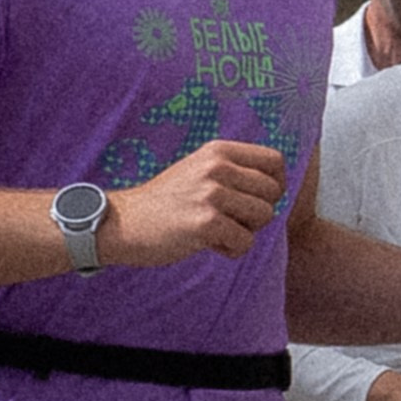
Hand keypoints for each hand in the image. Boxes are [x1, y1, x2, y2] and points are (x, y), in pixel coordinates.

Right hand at [100, 139, 289, 267]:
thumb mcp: (199, 170)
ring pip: (263, 217)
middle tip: (231, 220)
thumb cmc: (165, 203)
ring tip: (218, 232)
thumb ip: (233, 171)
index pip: (276, 161)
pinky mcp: (206, 222)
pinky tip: (208, 244)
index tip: (258, 200)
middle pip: (273, 193)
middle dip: (258, 213)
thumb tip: (276, 184)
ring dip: (245, 232)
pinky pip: (245, 242)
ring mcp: (212, 193)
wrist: (124, 222)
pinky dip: (231, 250)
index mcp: (218, 151)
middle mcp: (217, 167)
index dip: (275, 184)